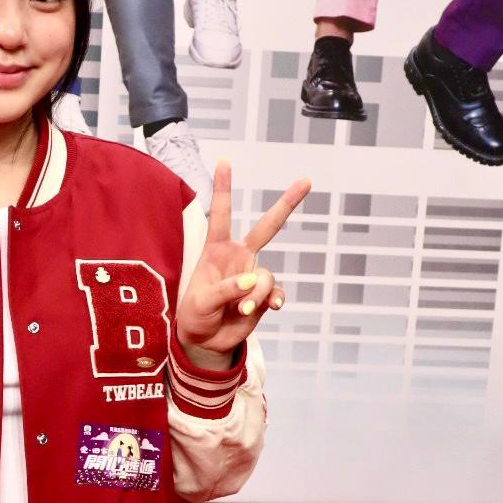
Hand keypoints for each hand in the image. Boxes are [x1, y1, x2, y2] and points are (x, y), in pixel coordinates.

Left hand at [175, 160, 310, 362]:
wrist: (205, 341)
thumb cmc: (196, 315)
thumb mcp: (201, 302)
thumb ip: (225, 289)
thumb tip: (251, 281)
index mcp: (217, 250)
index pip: (221, 214)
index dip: (223, 188)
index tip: (224, 161)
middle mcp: (239, 257)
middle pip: (266, 226)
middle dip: (286, 204)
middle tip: (306, 180)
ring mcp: (253, 276)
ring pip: (265, 276)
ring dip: (256, 293)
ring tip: (241, 309)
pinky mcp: (263, 296)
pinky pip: (275, 292)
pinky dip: (273, 299)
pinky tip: (270, 307)